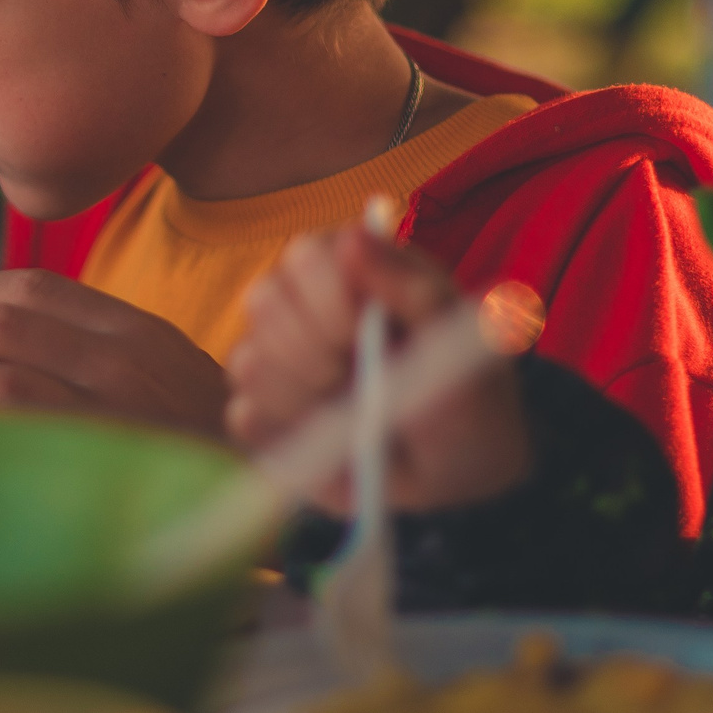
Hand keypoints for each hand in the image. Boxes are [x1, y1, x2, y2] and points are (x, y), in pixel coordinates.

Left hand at [0, 269, 227, 439]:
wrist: (266, 505)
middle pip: (6, 316)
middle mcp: (124, 357)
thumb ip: (103, 356)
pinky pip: (3, 408)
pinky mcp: (92, 450)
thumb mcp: (168, 382)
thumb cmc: (204, 454)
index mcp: (138, 330)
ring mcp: (110, 404)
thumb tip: (10, 349)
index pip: (37, 287)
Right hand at [226, 228, 533, 514]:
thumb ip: (411, 287)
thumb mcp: (456, 344)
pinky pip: (245, 417)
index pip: (304, 257)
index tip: (364, 333)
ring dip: (305, 400)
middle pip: (262, 302)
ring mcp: (276, 360)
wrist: (459, 475)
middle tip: (357, 381)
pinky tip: (328, 440)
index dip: (328, 299)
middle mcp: (302, 306)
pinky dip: (289, 436)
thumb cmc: (466, 395)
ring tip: (354, 417)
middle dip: (311, 353)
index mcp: (352, 271)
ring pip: (248, 363)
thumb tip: (352, 237)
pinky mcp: (263, 414)